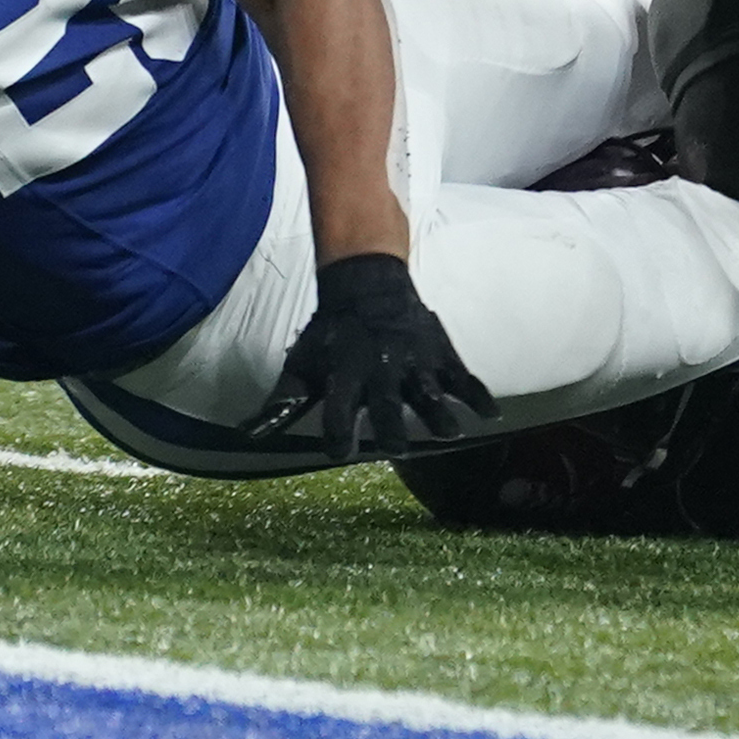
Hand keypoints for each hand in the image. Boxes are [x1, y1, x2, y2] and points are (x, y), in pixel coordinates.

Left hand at [244, 253, 496, 462]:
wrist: (367, 285)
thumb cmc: (331, 338)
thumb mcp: (303, 366)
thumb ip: (281, 404)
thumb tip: (249, 436)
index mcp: (343, 375)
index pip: (336, 408)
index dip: (336, 431)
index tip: (339, 453)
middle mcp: (379, 370)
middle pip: (386, 404)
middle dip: (391, 427)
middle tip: (399, 451)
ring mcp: (413, 362)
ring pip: (427, 391)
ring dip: (438, 412)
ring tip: (450, 432)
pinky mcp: (439, 354)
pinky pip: (462, 376)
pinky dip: (476, 393)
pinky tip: (489, 414)